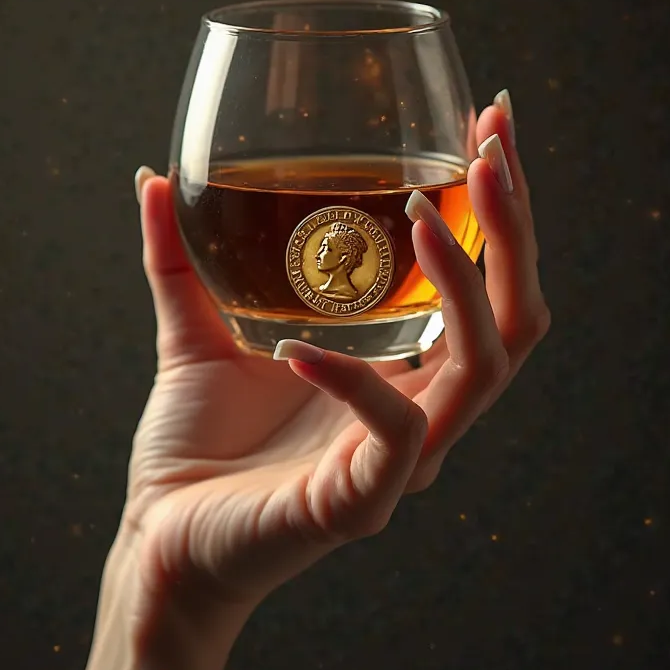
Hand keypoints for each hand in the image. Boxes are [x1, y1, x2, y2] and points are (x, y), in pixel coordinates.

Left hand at [123, 94, 548, 625]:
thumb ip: (178, 259)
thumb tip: (153, 175)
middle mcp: (421, 411)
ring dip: (463, 283)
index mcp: (400, 371)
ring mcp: (402, 461)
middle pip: (516, 318)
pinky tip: (293, 350)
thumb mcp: (192, 335)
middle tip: (488, 149)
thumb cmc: (195, 447)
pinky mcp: (365, 502)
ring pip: (482, 368)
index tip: (490, 128)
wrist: (159, 541)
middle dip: (513, 227)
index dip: (500, 210)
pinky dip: (350, 379)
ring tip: (421, 215)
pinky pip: (392, 432)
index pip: (486, 287)